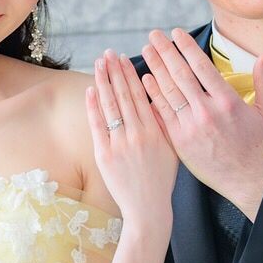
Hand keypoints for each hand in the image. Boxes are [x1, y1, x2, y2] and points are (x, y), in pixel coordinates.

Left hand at [85, 49, 176, 233]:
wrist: (148, 209)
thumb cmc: (161, 180)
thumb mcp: (171, 150)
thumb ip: (163, 125)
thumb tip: (153, 100)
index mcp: (156, 131)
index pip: (140, 95)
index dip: (130, 75)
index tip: (124, 58)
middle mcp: (138, 135)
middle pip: (123, 96)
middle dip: (115, 71)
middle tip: (108, 53)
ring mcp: (120, 145)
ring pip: (110, 106)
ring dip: (103, 82)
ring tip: (98, 64)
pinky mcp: (105, 156)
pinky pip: (97, 126)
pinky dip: (93, 107)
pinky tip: (91, 90)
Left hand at [140, 28, 262, 216]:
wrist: (245, 180)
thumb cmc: (256, 146)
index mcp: (227, 101)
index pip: (202, 66)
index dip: (186, 47)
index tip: (176, 33)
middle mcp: (207, 112)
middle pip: (180, 74)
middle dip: (165, 52)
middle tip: (153, 35)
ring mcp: (191, 127)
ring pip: (168, 91)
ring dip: (155, 68)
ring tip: (146, 51)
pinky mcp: (179, 141)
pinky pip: (163, 113)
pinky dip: (153, 95)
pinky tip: (145, 80)